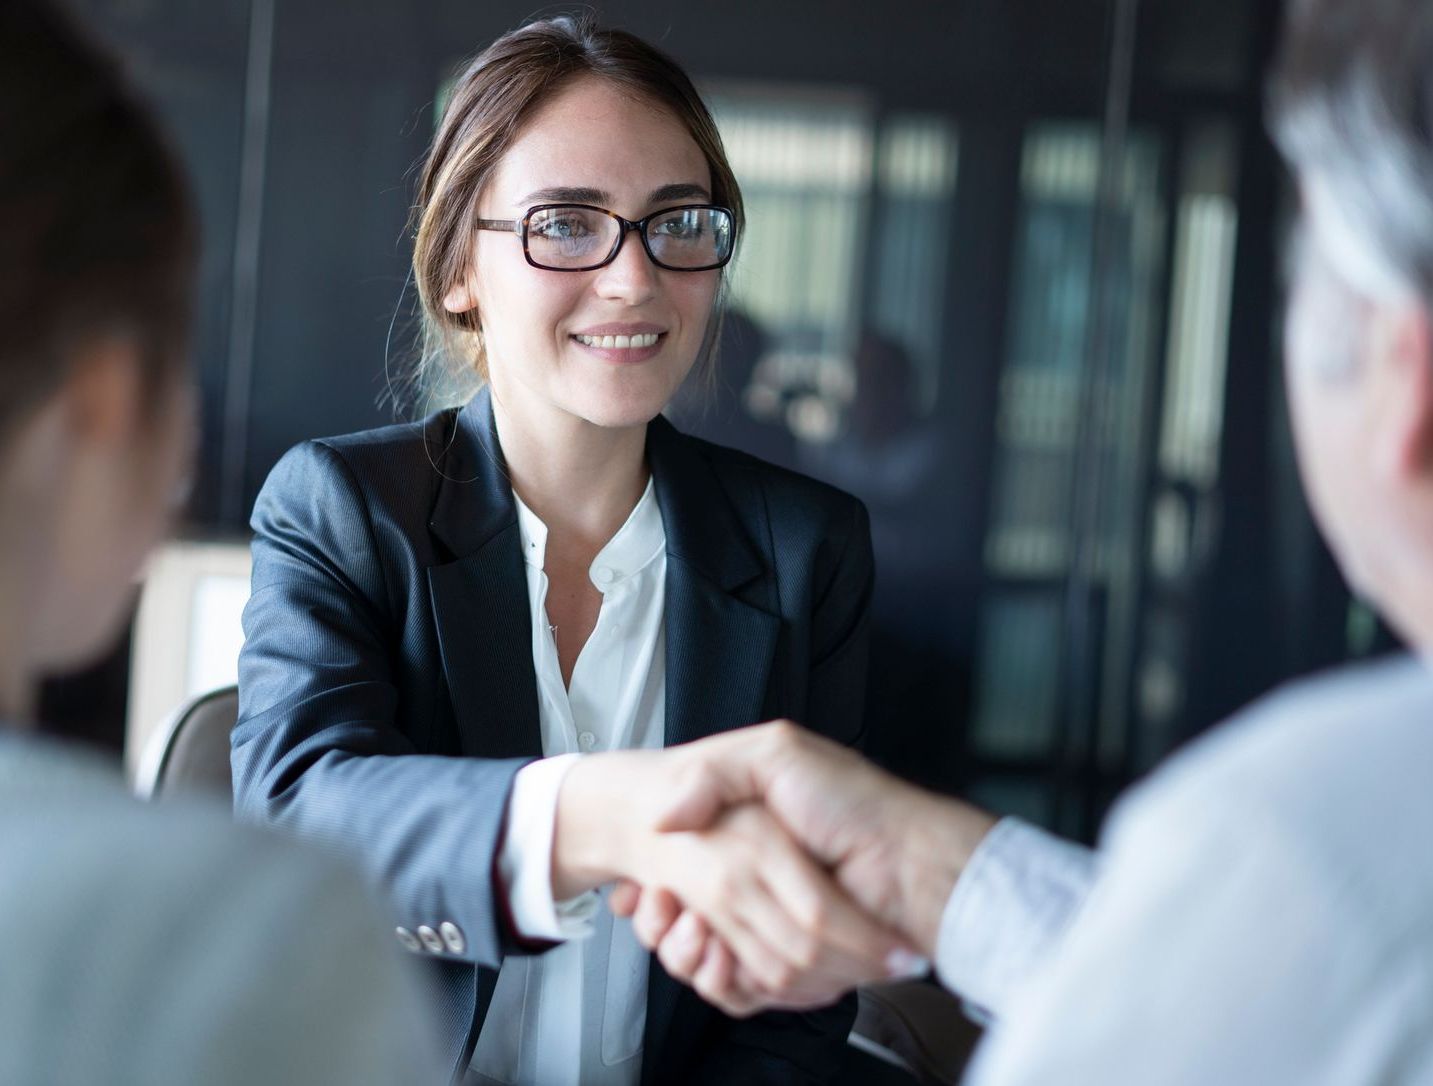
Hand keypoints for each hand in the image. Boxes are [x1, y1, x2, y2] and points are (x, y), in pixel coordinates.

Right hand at [611, 722, 996, 1008]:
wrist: (908, 859)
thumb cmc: (852, 801)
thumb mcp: (776, 754)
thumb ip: (714, 773)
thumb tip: (662, 816)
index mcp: (749, 844)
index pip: (678, 873)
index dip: (653, 886)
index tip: (637, 885)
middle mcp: (759, 889)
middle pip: (682, 922)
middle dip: (661, 918)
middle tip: (654, 903)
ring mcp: (774, 932)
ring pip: (703, 960)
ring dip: (685, 951)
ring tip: (687, 927)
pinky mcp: (791, 971)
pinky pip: (741, 991)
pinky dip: (724, 980)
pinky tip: (716, 957)